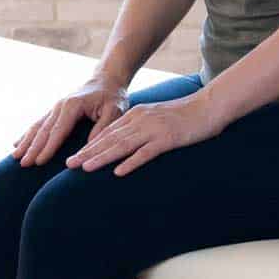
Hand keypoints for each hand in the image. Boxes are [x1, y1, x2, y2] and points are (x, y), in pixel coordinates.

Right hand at [12, 71, 128, 166]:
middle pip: (44, 130)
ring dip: (26, 142)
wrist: (107, 79)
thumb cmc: (112, 97)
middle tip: (23, 164)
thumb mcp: (114, 110)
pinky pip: (39, 124)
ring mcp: (56, 107)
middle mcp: (60, 106)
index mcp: (73, 106)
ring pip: (38, 127)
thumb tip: (90, 147)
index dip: (48, 147)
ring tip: (15, 157)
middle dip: (32, 148)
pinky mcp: (55, 111)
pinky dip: (27, 134)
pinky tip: (17, 144)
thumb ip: (103, 128)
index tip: (39, 162)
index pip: (58, 130)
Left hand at [64, 87, 223, 174]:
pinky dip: (131, 162)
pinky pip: (147, 152)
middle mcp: (141, 120)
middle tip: (68, 164)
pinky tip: (119, 172)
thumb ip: (141, 127)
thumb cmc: (186, 115)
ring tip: (85, 168)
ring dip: (102, 157)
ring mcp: (154, 129)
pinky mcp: (168, 138)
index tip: (73, 157)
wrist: (210, 106)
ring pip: (123, 145)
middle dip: (87, 152)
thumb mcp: (157, 117)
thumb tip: (126, 143)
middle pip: (110, 139)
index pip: (108, 132)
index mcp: (137, 115)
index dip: (89, 145)